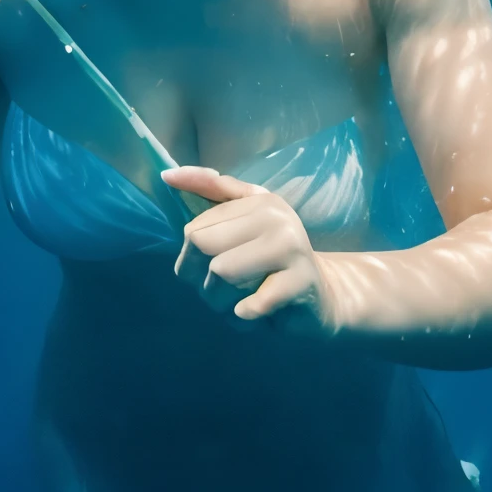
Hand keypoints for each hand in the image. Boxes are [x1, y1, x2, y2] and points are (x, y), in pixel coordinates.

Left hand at [163, 166, 332, 334]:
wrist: (323, 296)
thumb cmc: (272, 260)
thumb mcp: (245, 221)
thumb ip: (210, 193)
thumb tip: (167, 175)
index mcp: (259, 201)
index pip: (195, 227)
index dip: (190, 258)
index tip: (206, 269)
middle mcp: (275, 217)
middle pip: (202, 246)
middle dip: (202, 280)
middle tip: (222, 290)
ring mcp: (291, 248)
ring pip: (220, 274)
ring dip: (221, 301)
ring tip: (239, 300)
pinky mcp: (300, 283)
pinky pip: (249, 305)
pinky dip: (243, 316)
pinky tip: (254, 312)